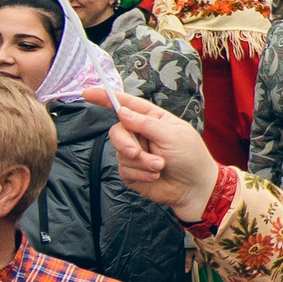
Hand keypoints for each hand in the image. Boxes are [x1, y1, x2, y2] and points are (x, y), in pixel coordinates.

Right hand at [92, 89, 219, 219]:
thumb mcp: (171, 135)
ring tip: (160, 167)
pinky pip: (124, 170)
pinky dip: (140, 174)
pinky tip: (154, 177)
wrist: (195, 188)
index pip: (126, 104)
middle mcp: (141, 134)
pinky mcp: (132, 172)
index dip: (106, 98)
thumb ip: (144, 123)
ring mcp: (135, 153)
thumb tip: (120, 112)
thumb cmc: (190, 156)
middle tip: (137, 153)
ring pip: (120, 152)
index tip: (87, 93)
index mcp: (152, 118)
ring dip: (141, 162)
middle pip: (117, 131)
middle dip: (126, 143)